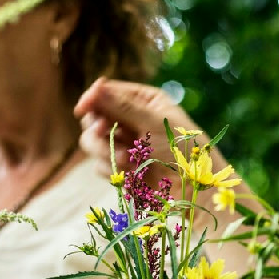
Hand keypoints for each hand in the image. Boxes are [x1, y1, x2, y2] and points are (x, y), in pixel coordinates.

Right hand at [74, 77, 211, 180]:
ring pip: (93, 142)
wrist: (196, 189)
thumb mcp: (154, 124)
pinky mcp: (122, 166)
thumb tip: (96, 88)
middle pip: (94, 117)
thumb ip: (124, 107)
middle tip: (106, 137)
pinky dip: (113, 170)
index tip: (83, 109)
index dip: (92, 99)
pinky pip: (101, 164)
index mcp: (144, 101)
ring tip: (128, 162)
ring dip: (106, 152)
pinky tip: (132, 175)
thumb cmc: (184, 150)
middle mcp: (132, 119)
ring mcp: (126, 143)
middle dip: (97, 130)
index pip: (107, 92)